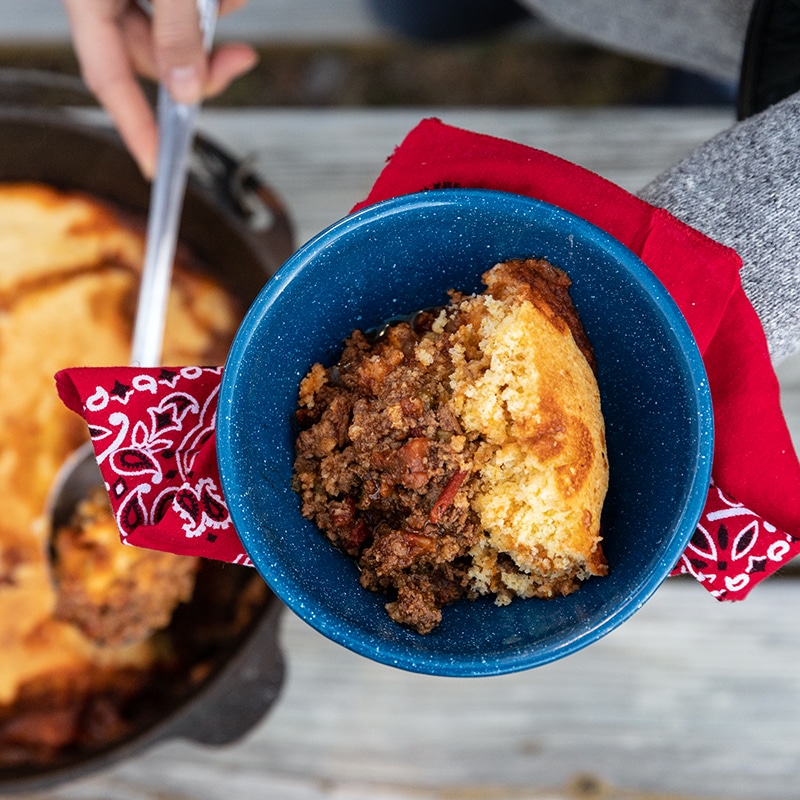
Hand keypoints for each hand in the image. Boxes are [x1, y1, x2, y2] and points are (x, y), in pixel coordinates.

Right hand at [62, 0, 257, 177]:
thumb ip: (176, 32)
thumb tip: (186, 88)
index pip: (109, 79)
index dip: (135, 127)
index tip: (157, 165)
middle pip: (155, 58)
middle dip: (202, 63)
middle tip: (240, 59)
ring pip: (181, 31)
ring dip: (211, 19)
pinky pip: (192, 6)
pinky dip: (215, 1)